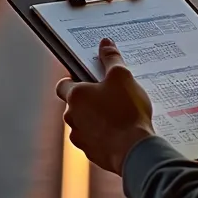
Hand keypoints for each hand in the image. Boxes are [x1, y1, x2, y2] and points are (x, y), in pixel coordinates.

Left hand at [55, 38, 156, 174]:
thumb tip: (105, 44)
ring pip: (84, 123)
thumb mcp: (123, 77)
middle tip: (111, 96)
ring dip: (96, 119)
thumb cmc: (127, 112)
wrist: (134, 150)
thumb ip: (111, 59)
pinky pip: (95, 140)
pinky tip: (121, 131)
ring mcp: (80, 137)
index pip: (63, 85)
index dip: (75, 80)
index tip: (89, 79)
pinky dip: (104, 135)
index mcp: (75, 96)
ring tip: (119, 115)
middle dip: (90, 100)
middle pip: (75, 105)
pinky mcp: (91, 153)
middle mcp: (72, 117)